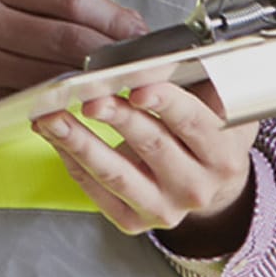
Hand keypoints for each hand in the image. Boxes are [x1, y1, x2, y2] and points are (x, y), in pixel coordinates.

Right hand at [0, 0, 145, 157]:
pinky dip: (66, 102)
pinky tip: (86, 104)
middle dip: (115, 50)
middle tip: (144, 63)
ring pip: (56, 72)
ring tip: (126, 84)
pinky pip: (33, 100)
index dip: (112, 14)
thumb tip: (109, 17)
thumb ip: (35, 3)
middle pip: (70, 35)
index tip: (139, 29)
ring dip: (97, 81)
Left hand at [33, 81, 258, 257]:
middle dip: (117, 117)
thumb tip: (162, 55)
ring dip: (80, 141)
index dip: (165, 102)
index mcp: (222, 154)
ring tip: (54, 118)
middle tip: (91, 98)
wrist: (209, 184)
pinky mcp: (134, 221)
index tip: (139, 87)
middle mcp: (195, 187)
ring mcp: (163, 209)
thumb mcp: (219, 106)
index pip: (192, 122)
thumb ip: (198, 83)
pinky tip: (58, 139)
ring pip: (116, 173)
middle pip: (151, 145)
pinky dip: (73, 161)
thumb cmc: (208, 135)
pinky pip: (97, 190)